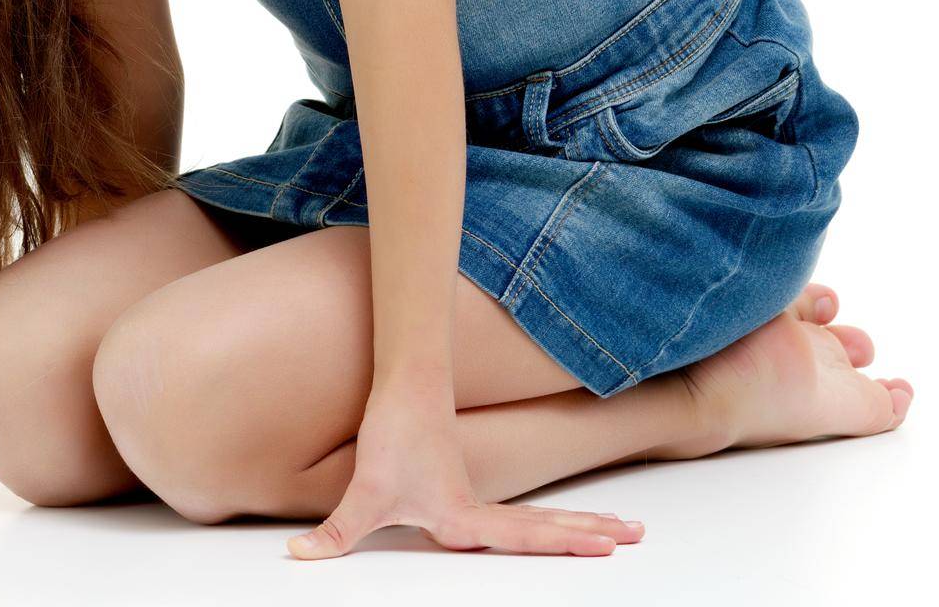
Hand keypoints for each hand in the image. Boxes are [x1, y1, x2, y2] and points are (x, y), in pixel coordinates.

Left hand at [287, 382, 644, 558]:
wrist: (404, 382)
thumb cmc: (390, 434)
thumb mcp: (362, 494)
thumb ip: (336, 534)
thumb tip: (298, 556)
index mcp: (465, 518)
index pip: (525, 538)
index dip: (567, 543)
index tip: (608, 545)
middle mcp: (479, 507)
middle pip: (548, 526)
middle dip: (592, 532)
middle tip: (639, 535)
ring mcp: (479, 492)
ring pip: (542, 514)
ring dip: (582, 520)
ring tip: (625, 525)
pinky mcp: (469, 481)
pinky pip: (525, 509)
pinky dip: (556, 517)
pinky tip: (574, 518)